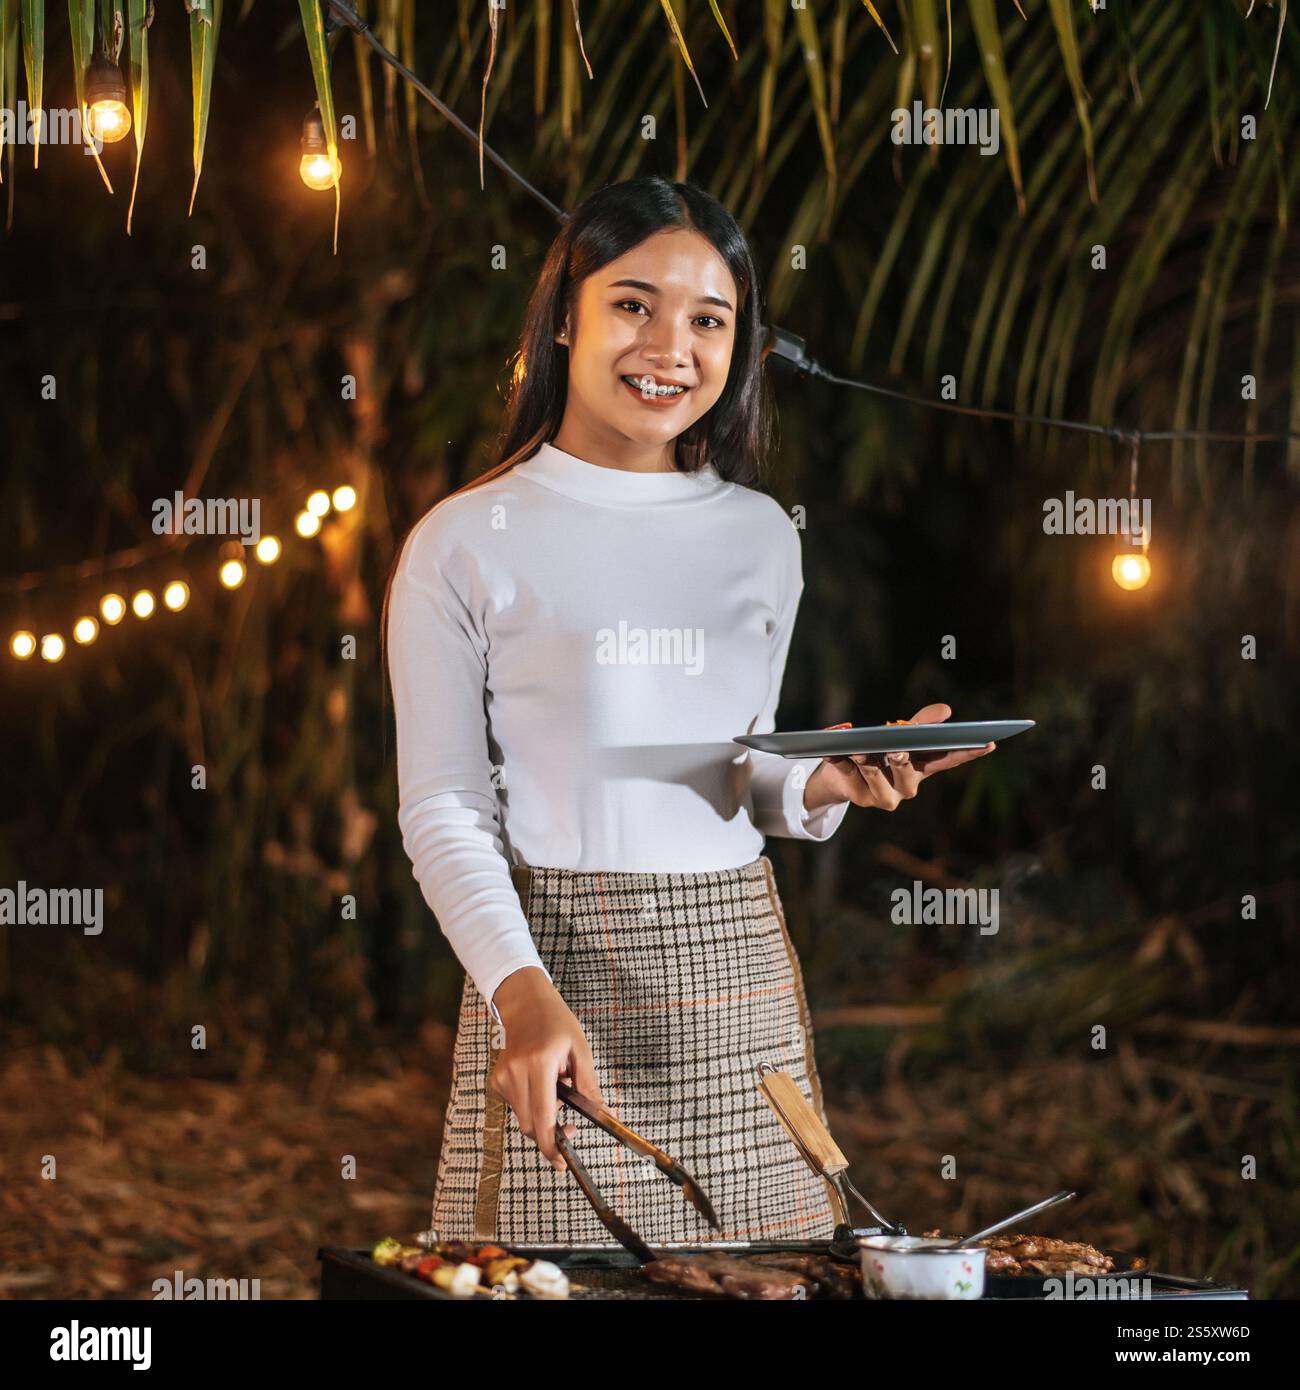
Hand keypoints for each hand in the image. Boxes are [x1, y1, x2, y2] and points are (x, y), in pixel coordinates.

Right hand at [489, 967, 605, 1172]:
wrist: (527, 1006)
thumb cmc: (558, 1025)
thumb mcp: (581, 1051)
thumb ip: (590, 1087)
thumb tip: (606, 1117)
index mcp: (539, 1064)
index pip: (543, 1116)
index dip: (551, 1144)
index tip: (561, 1162)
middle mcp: (516, 1072)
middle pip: (531, 1125)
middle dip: (550, 1134)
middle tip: (571, 1126)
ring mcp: (503, 1077)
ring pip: (524, 1118)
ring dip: (542, 1115)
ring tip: (554, 1087)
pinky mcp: (497, 1080)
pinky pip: (516, 1107)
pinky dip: (531, 1104)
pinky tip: (538, 1083)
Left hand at [802, 703, 994, 812]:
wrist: (843, 773)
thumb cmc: (880, 751)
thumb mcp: (901, 735)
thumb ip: (921, 724)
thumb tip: (946, 710)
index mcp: (921, 770)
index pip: (949, 761)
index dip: (969, 754)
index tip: (989, 742)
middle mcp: (905, 787)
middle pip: (908, 777)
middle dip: (903, 764)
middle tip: (898, 751)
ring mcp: (880, 794)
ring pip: (877, 780)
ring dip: (869, 765)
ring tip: (861, 751)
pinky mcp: (855, 793)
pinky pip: (847, 774)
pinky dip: (840, 761)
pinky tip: (833, 750)